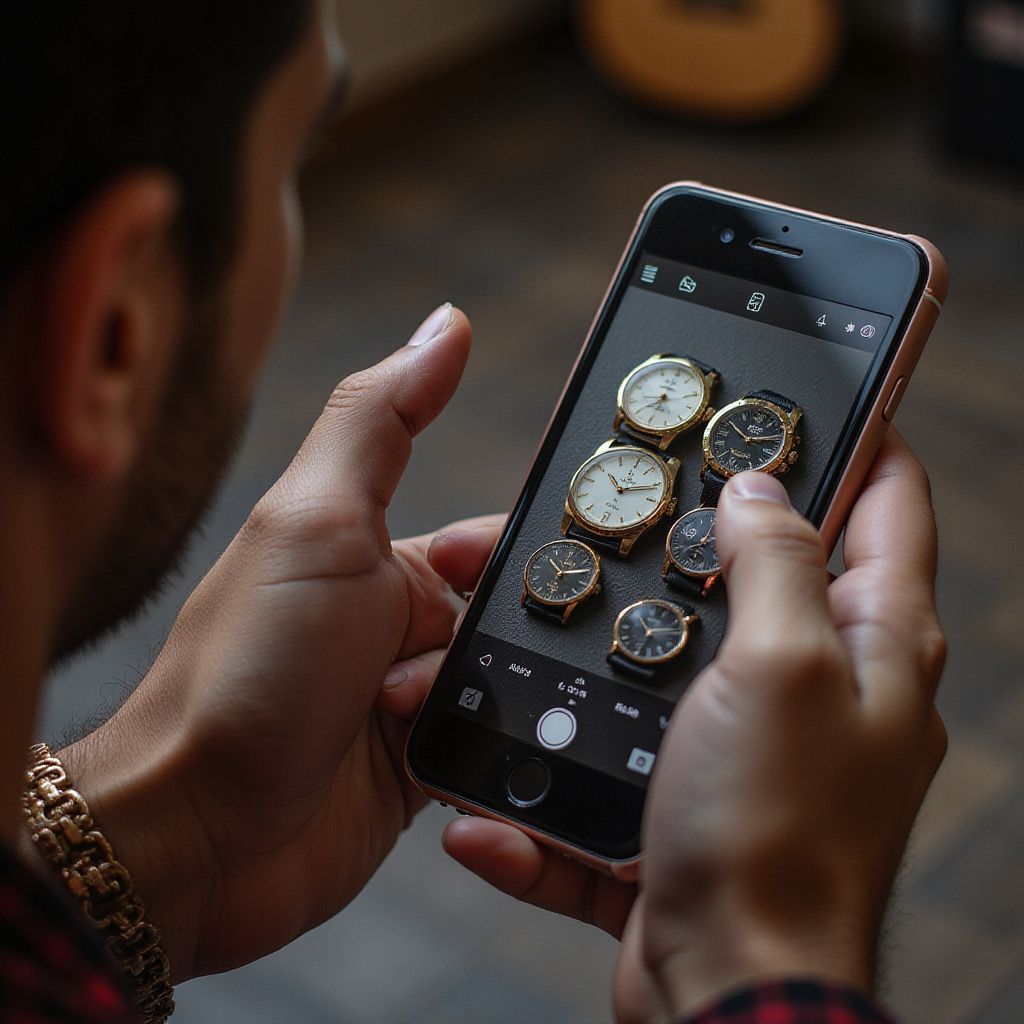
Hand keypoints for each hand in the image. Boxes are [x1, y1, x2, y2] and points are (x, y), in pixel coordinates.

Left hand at [57, 305, 505, 981]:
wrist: (193, 836)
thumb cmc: (246, 671)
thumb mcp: (318, 522)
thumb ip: (382, 421)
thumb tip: (446, 324)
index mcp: (381, 560)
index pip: (492, 542)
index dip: (519, 559)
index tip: (519, 583)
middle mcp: (398, 627)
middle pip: (512, 621)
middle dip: (515, 647)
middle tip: (477, 670)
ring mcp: (409, 704)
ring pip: (513, 693)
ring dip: (498, 712)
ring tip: (444, 729)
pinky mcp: (420, 777)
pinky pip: (497, 759)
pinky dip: (498, 765)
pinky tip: (480, 772)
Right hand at [444, 430, 944, 1022]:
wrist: (725, 994)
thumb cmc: (773, 839)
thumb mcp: (780, 665)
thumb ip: (777, 564)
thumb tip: (761, 489)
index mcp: (871, 641)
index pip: (889, 502)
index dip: (859, 433)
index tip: (810, 390)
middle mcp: (822, 686)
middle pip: (775, 570)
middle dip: (711, 527)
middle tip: (653, 485)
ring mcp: (756, 743)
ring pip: (680, 656)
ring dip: (615, 644)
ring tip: (547, 615)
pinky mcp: (694, 796)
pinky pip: (625, 759)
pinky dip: (573, 770)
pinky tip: (511, 796)